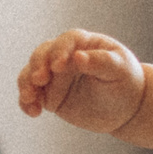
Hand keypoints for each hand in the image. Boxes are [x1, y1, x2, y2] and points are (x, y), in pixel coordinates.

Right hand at [18, 28, 144, 132]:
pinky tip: (33, 112)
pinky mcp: (48, 93)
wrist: (125, 108)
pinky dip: (27, 102)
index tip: (58, 66)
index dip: (60, 51)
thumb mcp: (119, 70)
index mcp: (84, 43)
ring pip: (31, 74)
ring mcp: (53, 74)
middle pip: (43, 54)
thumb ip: (100, 62)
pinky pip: (31, 95)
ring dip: (27, 85)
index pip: (67, 41)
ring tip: (30, 99)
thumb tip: (78, 56)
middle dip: (38, 66)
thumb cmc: (125, 82)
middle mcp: (64, 55)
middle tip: (39, 80)